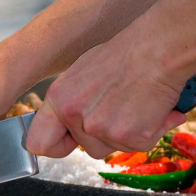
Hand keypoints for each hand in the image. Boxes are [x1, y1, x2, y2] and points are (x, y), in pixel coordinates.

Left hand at [26, 0, 195, 158]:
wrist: (158, 46)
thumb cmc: (125, 56)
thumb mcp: (81, 75)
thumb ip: (72, 103)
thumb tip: (68, 127)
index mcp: (58, 98)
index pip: (36, 143)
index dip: (57, 147)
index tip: (71, 141)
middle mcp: (73, 114)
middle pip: (85, 148)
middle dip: (104, 137)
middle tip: (121, 110)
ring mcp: (100, 127)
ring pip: (111, 149)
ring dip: (127, 134)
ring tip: (137, 104)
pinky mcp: (129, 135)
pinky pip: (138, 146)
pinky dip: (151, 131)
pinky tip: (154, 108)